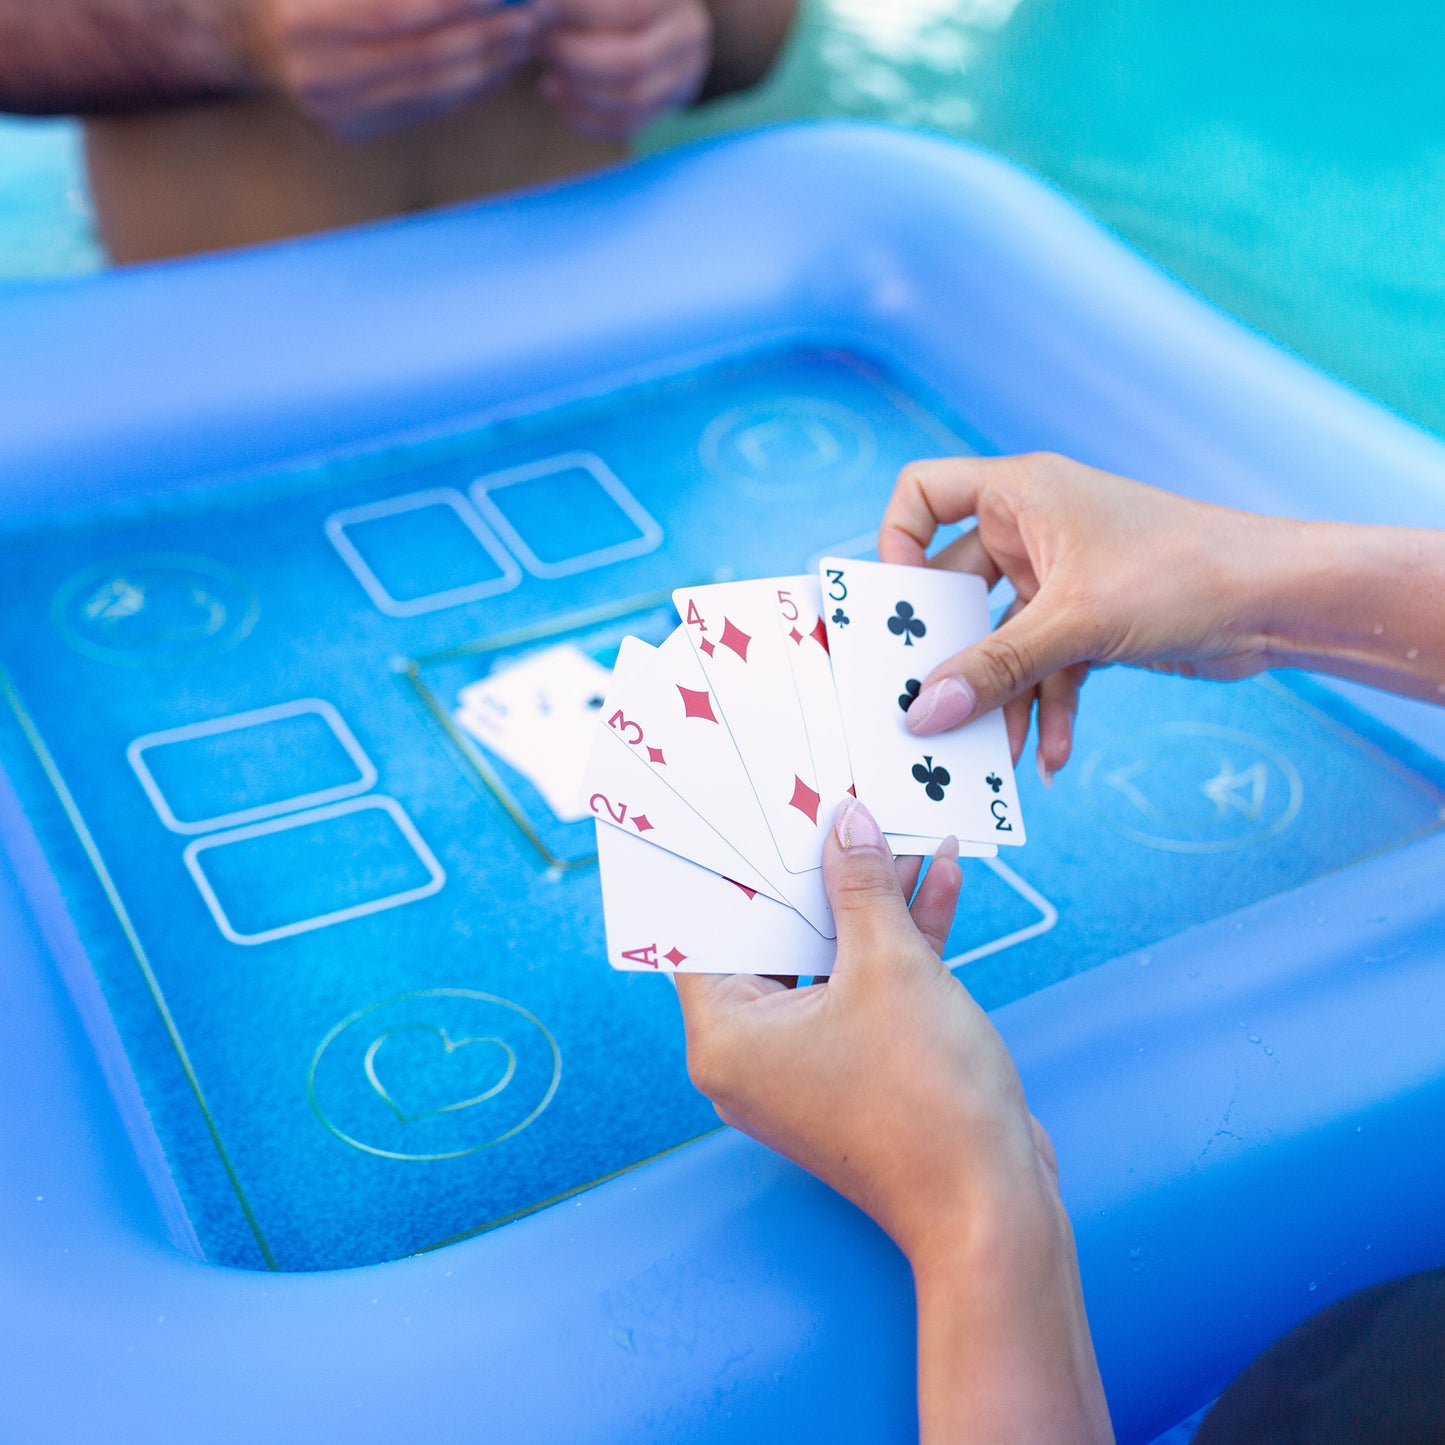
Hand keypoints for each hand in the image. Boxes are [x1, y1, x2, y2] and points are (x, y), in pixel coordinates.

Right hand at [256, 0, 544, 138]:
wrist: (249, 34)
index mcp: (307, 20)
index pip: (401, 9)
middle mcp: (317, 72)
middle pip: (426, 52)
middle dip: (489, 29)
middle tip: (535, 8)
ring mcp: (334, 110)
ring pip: (434, 87)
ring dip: (491, 60)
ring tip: (527, 30)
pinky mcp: (352, 130)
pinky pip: (426, 108)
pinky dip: (470, 84)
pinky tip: (499, 60)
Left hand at [539, 0, 711, 139]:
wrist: (670, 18)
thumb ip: (579, 1)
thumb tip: (535, 9)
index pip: (631, 10)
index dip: (581, 13)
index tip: (540, 11)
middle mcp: (686, 32)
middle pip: (632, 61)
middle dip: (576, 58)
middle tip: (542, 46)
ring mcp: (683, 73)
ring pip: (630, 98)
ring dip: (578, 91)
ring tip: (549, 74)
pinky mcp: (667, 104)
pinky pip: (625, 123)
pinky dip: (583, 115)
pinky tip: (557, 96)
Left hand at [677, 798, 1110, 1442]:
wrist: (996, 1207)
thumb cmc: (926, 1099)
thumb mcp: (891, 967)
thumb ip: (864, 888)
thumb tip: (848, 824)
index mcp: (729, 1037)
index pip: (707, 933)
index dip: (731, 868)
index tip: (742, 813)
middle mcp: (757, 1054)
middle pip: (776, 938)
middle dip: (818, 870)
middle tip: (826, 802)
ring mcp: (812, 1062)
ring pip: (833, 957)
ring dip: (872, 898)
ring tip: (896, 824)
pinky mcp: (863, 1066)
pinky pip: (867, 986)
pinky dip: (901, 939)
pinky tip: (940, 876)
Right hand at [880, 453, 1282, 781]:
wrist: (1278, 601)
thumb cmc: (1182, 572)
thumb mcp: (1074, 622)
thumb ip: (995, 669)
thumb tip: (924, 713)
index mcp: (1019, 494)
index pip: (923, 494)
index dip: (895, 542)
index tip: (898, 605)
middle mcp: (1031, 530)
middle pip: (955, 588)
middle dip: (946, 651)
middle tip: (921, 700)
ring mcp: (1060, 579)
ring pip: (1001, 641)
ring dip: (998, 698)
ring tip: (993, 754)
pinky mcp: (1088, 623)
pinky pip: (1044, 668)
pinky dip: (1046, 708)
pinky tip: (1051, 756)